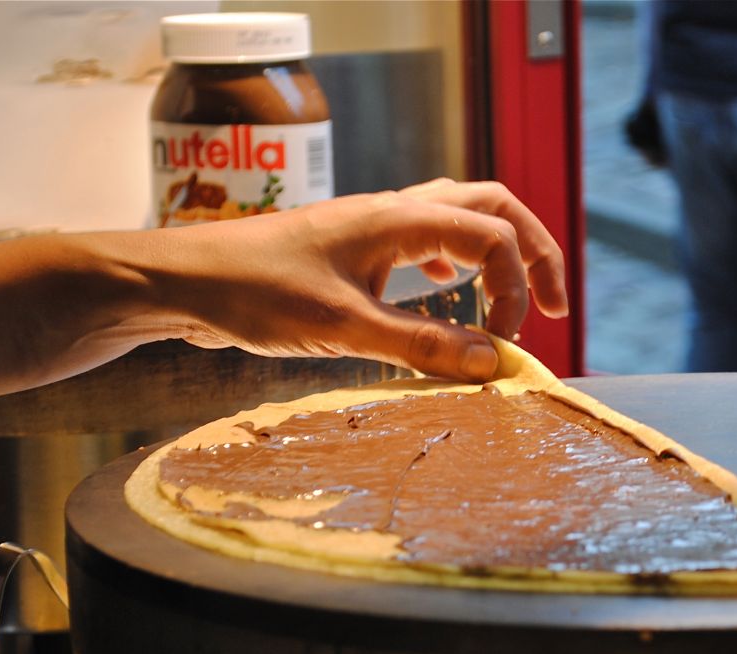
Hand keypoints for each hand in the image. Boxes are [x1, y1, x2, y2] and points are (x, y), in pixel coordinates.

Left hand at [159, 179, 568, 381]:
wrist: (183, 282)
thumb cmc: (252, 293)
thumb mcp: (340, 327)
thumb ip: (419, 346)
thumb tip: (491, 364)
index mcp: (399, 217)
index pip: (493, 235)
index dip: (515, 288)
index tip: (505, 345)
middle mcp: (395, 210)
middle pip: (493, 205)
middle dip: (532, 251)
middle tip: (553, 304)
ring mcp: (376, 226)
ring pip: (461, 217)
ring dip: (497, 254)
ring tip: (510, 303)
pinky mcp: (357, 249)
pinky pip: (426, 239)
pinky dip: (455, 264)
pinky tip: (447, 293)